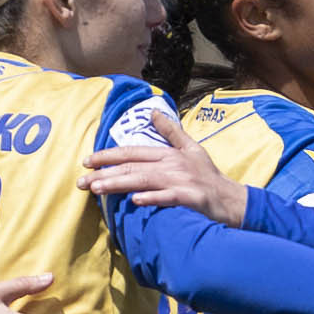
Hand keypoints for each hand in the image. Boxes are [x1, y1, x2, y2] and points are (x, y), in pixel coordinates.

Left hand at [82, 107, 247, 224]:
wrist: (233, 200)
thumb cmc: (209, 176)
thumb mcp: (192, 147)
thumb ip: (170, 131)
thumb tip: (152, 112)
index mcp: (169, 154)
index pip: (133, 151)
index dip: (108, 155)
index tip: (87, 161)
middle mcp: (172, 165)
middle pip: (133, 166)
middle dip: (104, 173)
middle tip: (81, 181)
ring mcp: (181, 181)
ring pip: (144, 181)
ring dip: (119, 184)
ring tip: (97, 189)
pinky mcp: (191, 198)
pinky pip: (168, 198)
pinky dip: (152, 198)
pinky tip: (134, 201)